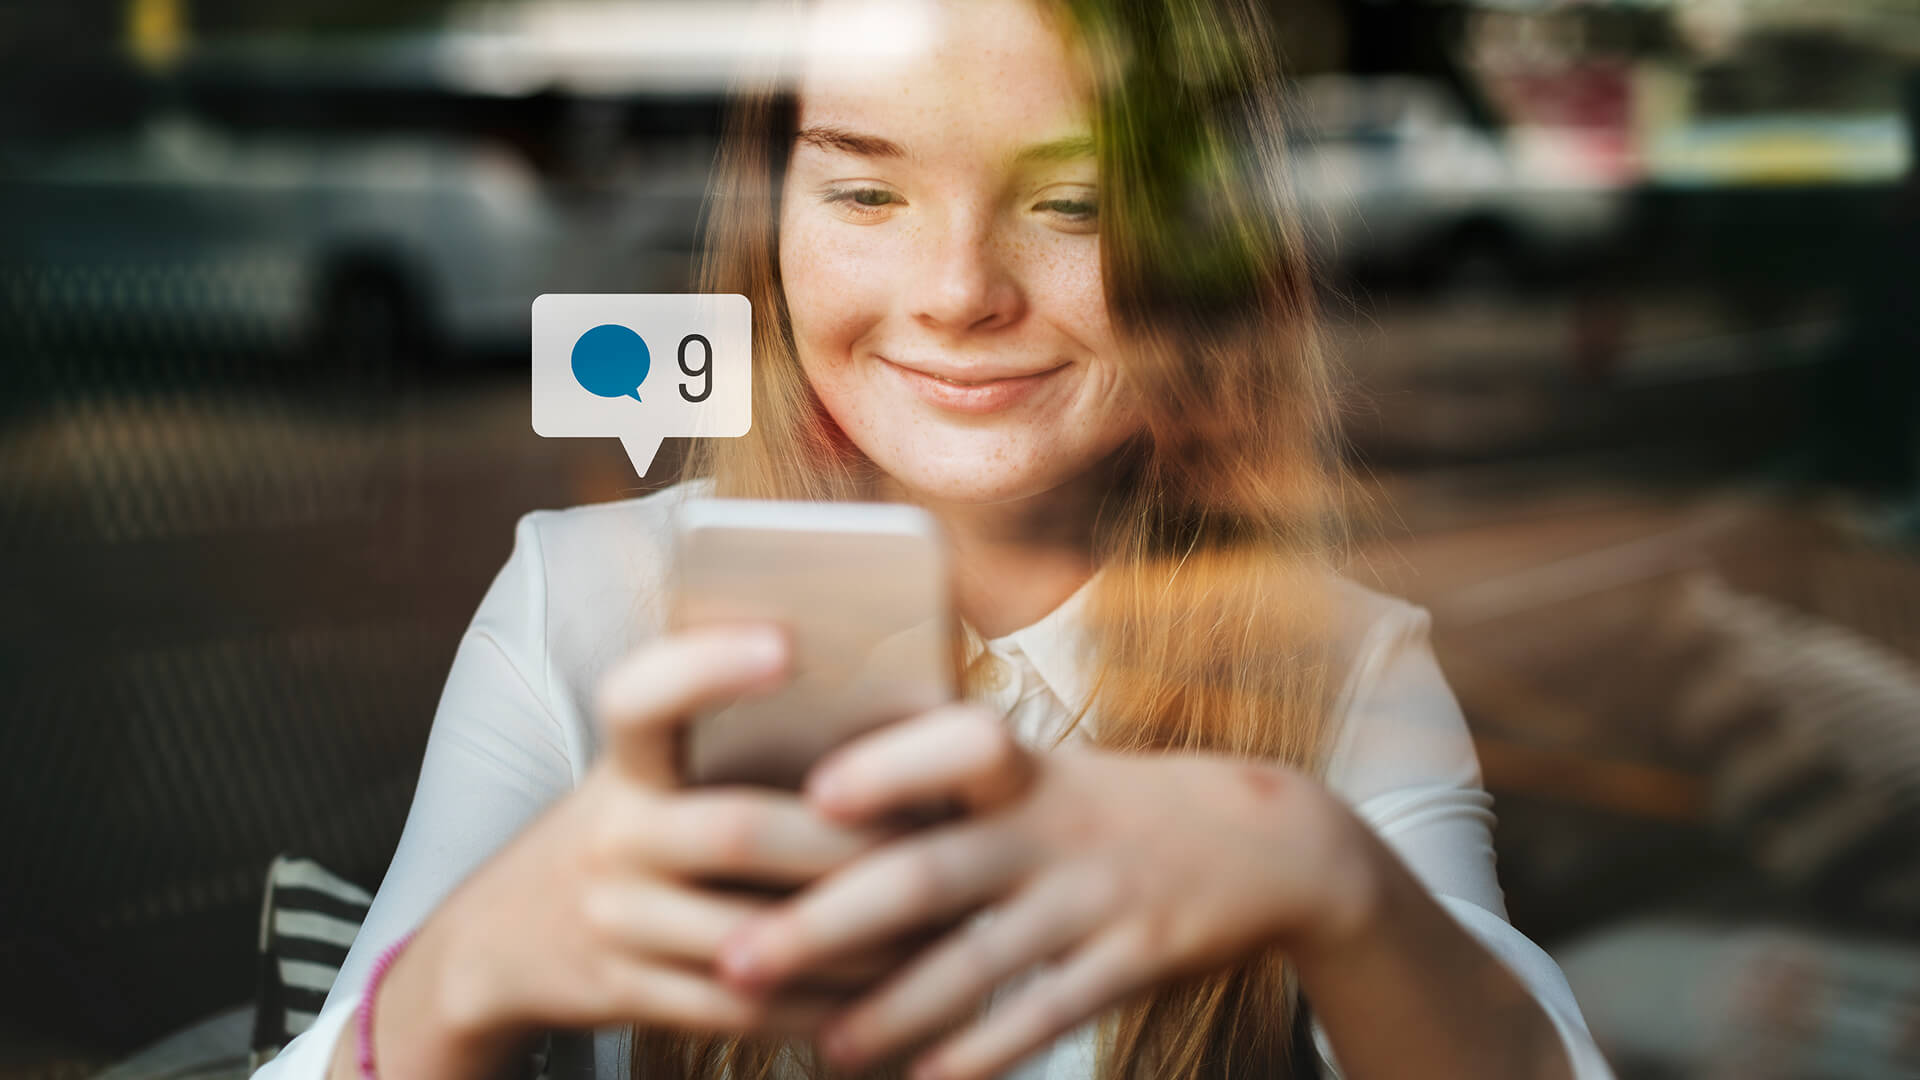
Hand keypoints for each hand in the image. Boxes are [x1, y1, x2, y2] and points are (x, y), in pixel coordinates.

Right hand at [380, 627, 901, 1076]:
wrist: (498, 940)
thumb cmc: (625, 830)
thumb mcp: (645, 772)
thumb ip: (725, 742)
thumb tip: (888, 714)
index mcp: (624, 763)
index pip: (642, 696)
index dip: (708, 665)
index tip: (786, 642)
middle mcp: (610, 835)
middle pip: (735, 831)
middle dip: (844, 842)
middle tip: (931, 840)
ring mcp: (613, 920)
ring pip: (754, 936)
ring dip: (854, 937)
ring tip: (932, 924)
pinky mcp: (628, 994)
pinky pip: (744, 1007)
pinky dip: (822, 1004)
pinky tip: (882, 991)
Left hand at [712, 707, 1382, 1079]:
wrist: (1268, 843)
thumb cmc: (1113, 805)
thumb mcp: (1043, 769)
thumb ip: (942, 778)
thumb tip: (805, 795)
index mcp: (1023, 769)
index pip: (956, 747)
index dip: (886, 767)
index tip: (810, 796)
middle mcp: (1051, 828)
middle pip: (928, 874)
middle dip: (827, 923)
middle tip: (737, 959)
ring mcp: (1092, 899)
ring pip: (977, 964)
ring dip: (890, 1012)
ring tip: (821, 1048)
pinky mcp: (1132, 962)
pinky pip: (1045, 1017)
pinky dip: (981, 1054)